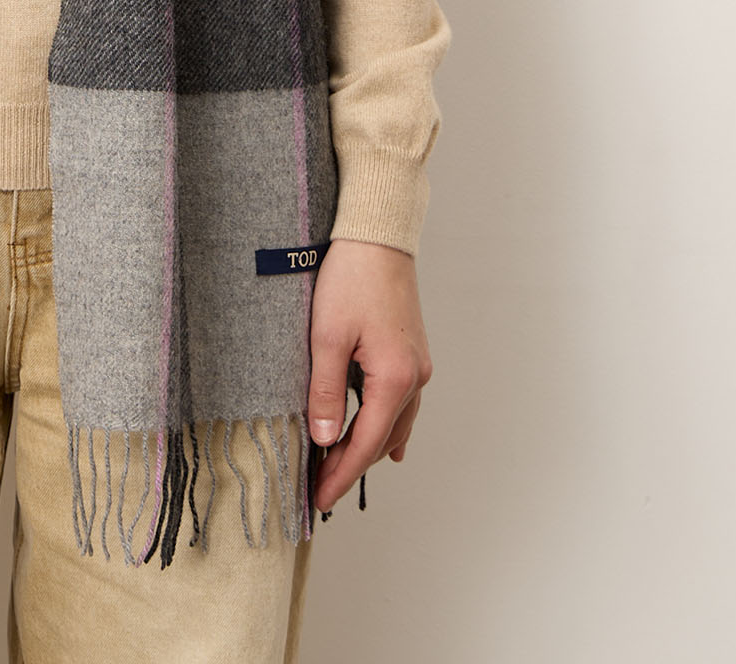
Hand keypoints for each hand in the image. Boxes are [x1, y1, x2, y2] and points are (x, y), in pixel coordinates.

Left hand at [306, 238, 432, 514]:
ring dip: (368, 447)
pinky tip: (387, 442)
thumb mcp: (326, 335)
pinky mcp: (412, 352)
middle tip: (318, 487)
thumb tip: (325, 439)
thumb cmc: (350, 277)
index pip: (365, 444)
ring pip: (395, 423)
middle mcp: (414, 378)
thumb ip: (326, 391)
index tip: (318, 499)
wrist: (378, 234)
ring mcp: (417, 365)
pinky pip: (402, 403)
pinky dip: (387, 425)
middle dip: (351, 465)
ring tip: (340, 469)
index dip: (341, 475)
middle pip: (382, 439)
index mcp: (394, 379)